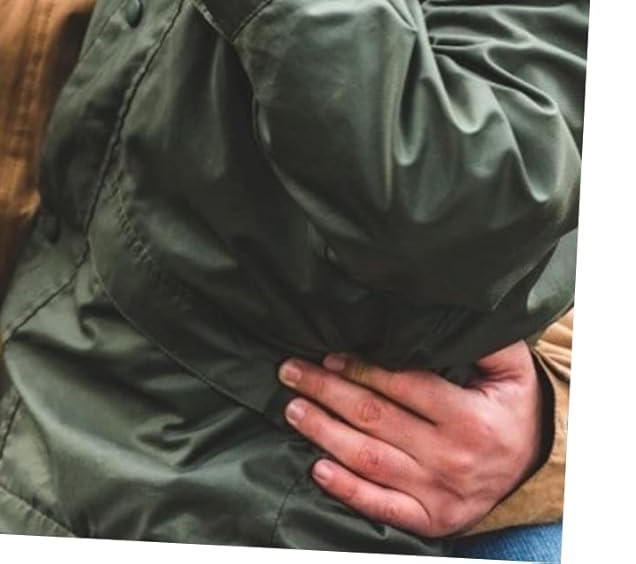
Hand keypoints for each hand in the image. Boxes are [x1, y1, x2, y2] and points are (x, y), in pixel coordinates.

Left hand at [277, 343, 545, 537]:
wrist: (536, 468)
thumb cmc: (510, 408)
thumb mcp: (510, 369)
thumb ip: (483, 339)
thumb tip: (447, 305)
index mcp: (470, 419)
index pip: (403, 388)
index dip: (361, 369)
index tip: (328, 354)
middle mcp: (453, 458)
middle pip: (376, 420)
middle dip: (326, 391)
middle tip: (290, 371)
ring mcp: (440, 494)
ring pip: (370, 460)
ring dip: (324, 433)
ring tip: (293, 409)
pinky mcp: (433, 520)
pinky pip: (383, 507)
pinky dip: (347, 491)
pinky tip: (318, 469)